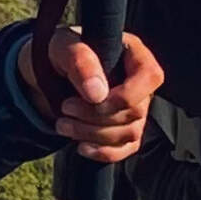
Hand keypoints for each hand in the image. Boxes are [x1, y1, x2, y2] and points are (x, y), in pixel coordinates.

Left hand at [28, 23, 161, 163]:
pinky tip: (81, 146)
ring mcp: (137, 107)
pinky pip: (127, 149)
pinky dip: (103, 152)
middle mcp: (140, 82)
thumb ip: (80, 61)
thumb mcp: (62, 47)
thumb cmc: (61, 53)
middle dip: (95, 117)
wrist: (51, 73)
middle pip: (135, 111)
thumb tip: (97, 94)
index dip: (126, 95)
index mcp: (133, 53)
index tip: (91, 98)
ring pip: (130, 133)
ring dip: (93, 134)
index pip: (150, 76)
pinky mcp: (126, 128)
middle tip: (65, 108)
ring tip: (63, 124)